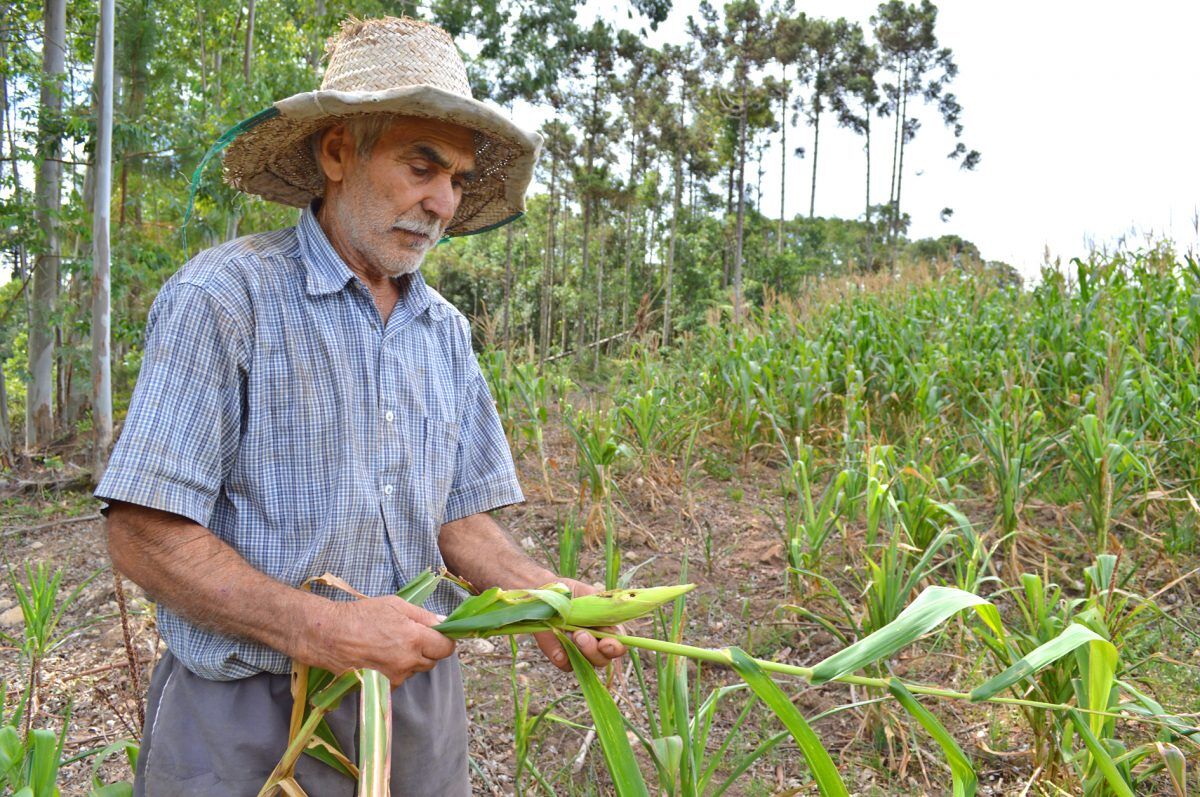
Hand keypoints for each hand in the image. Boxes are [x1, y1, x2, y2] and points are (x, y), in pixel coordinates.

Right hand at [297, 596, 455, 685]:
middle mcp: (407, 662)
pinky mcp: (382, 687)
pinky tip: (380, 658)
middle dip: (427, 650)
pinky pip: (399, 679)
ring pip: (415, 671)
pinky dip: (395, 671)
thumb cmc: (361, 615)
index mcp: (414, 639)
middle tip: (409, 637)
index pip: (446, 648)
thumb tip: (443, 623)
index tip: (437, 635)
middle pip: (432, 661)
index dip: (444, 641)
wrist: (328, 636)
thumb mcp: (395, 604)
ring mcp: (394, 677)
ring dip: (410, 661)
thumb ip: (423, 616)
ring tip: (389, 646)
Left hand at [534, 578, 627, 671]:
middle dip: (594, 650)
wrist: (543, 595)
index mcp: (606, 627)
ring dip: (581, 652)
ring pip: (588, 665)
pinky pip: (566, 664)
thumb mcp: (587, 593)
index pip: (619, 644)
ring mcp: (579, 652)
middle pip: (604, 659)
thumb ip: (601, 605)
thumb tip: (610, 617)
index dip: (616, 647)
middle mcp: (595, 643)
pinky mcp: (562, 657)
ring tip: (570, 634)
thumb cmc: (567, 591)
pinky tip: (557, 641)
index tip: (605, 643)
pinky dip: (563, 655)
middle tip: (580, 634)